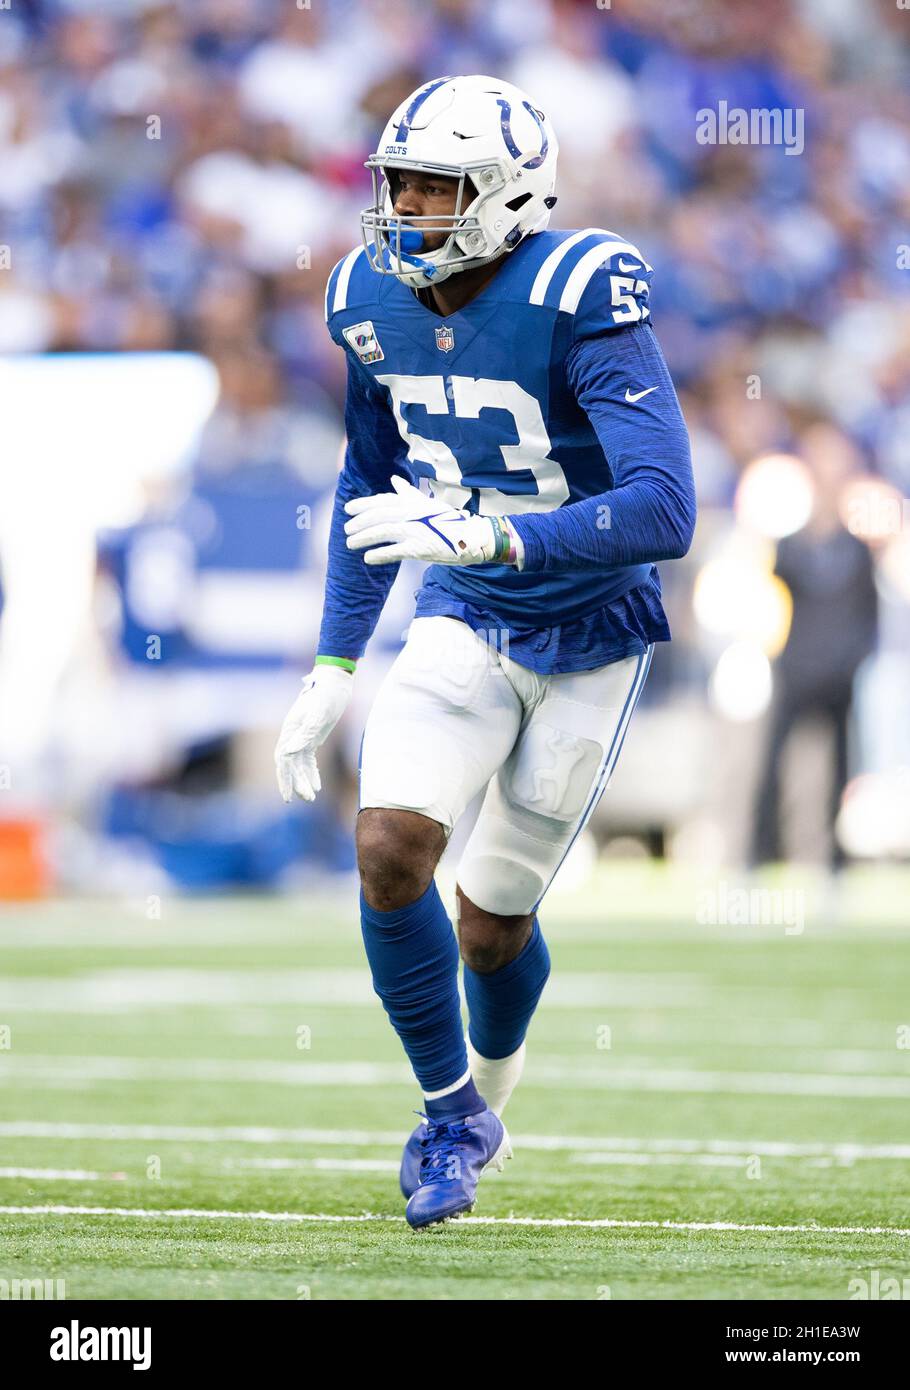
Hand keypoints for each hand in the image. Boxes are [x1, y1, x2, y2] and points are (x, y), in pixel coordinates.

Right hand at [274, 664, 352, 802]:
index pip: (283, 760)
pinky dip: (311, 772)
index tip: (289, 796)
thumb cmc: (326, 696)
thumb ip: (305, 733)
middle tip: (305, 799)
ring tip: (311, 797)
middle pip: (289, 765)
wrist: (334, 682)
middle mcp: (292, 735)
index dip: (284, 778)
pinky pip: (308, 759)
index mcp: (290, 730)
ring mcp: (302, 736)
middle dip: (294, 783)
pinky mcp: (312, 737)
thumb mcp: (318, 714)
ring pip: (299, 764)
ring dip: (303, 780)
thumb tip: (289, 752)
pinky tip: (317, 785)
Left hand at [344, 476, 509, 565]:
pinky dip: (380, 554)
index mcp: (412, 502)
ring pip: (383, 531)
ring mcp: (416, 530)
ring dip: (364, 537)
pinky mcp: (420, 548)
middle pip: (379, 515)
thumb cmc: (448, 520)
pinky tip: (368, 558)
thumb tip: (394, 480)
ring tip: (350, 543)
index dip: (363, 504)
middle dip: (360, 522)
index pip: (382, 500)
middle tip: (346, 529)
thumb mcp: (427, 503)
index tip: (348, 509)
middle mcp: (412, 513)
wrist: (471, 537)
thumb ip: (408, 493)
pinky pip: (395, 551)